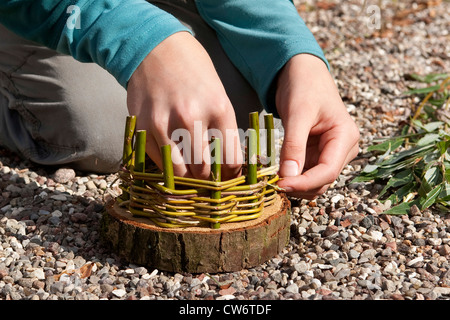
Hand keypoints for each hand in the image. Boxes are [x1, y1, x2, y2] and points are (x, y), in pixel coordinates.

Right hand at [127, 32, 241, 179]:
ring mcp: (164, 124)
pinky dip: (166, 166)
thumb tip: (227, 166)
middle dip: (206, 179)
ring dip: (186, 177)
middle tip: (206, 177)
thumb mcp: (219, 96)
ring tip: (188, 171)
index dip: (230, 176)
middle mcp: (192, 118)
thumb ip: (223, 129)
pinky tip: (172, 156)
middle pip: (203, 171)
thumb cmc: (193, 73)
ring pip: (179, 173)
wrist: (156, 49)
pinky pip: (158, 163)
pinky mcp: (143, 127)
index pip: (230, 162)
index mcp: (219, 110)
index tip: (226, 177)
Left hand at [276, 54, 359, 198]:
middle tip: (271, 183)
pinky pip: (306, 173)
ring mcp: (331, 153)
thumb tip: (288, 176)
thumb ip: (294, 146)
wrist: (303, 73)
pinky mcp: (318, 154)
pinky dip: (292, 176)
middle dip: (299, 186)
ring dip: (295, 184)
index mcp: (346, 137)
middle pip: (323, 181)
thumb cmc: (304, 87)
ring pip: (315, 181)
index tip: (280, 185)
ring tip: (272, 178)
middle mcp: (344, 148)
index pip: (328, 172)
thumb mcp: (297, 114)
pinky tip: (277, 173)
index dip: (304, 183)